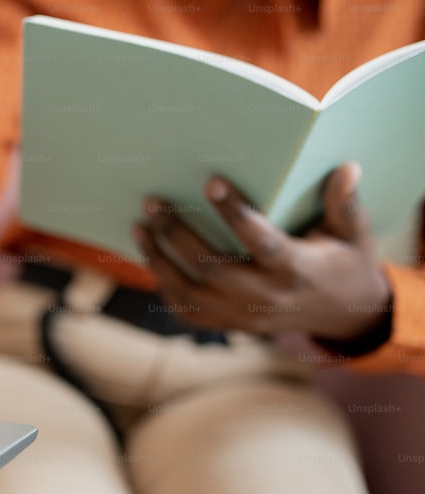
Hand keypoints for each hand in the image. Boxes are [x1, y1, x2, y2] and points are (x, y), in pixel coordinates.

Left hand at [133, 162, 391, 345]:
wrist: (344, 315)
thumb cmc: (346, 261)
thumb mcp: (354, 233)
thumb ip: (344, 203)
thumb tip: (347, 168)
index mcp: (298, 271)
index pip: (261, 242)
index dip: (235, 213)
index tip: (210, 182)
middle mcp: (267, 298)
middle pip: (211, 267)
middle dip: (177, 234)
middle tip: (153, 201)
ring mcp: (244, 316)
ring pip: (190, 291)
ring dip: (159, 259)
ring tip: (140, 226)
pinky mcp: (231, 325)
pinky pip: (187, 311)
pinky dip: (165, 286)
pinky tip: (150, 257)